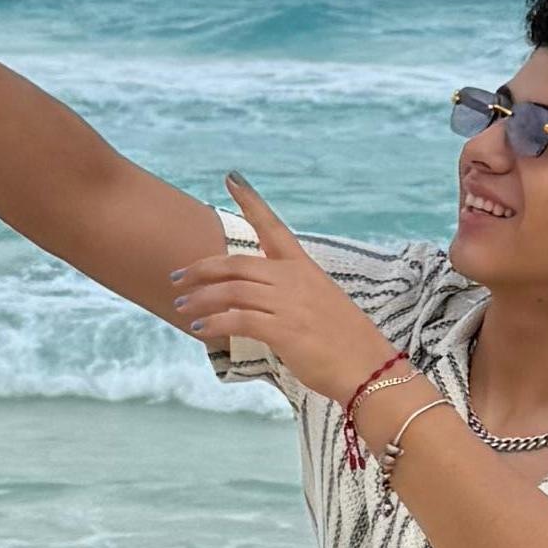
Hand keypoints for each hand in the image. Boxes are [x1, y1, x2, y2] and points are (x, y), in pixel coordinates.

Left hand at [171, 178, 398, 408]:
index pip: (274, 227)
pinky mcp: (284, 330)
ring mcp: (289, 304)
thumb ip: (289, 296)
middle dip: (201, 269)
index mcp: (304, 268)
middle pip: (237, 263)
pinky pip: (238, 319)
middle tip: (177, 278)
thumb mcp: (320, 304)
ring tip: (182, 306)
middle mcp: (294, 280)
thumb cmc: (346, 342)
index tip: (231, 178)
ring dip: (200, 298)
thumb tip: (257, 301)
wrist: (370, 369)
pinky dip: (214, 322)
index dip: (251, 201)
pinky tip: (201, 329)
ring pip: (231, 290)